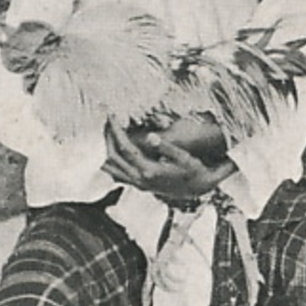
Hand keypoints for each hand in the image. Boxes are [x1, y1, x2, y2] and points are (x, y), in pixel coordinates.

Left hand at [103, 120, 233, 204]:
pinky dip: (111, 161)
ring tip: (107, 132)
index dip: (116, 131)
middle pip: (113, 158)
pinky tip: (113, 149)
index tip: (112, 116)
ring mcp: (138, 184)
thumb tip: (151, 136)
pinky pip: (117, 174)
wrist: (200, 189)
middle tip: (106, 121)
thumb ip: (167, 147)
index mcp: (149, 171)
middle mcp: (140, 180)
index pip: (125, 148)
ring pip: (111, 168)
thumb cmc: (194, 170)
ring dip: (106, 149)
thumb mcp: (185, 158)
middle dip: (107, 138)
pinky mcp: (140, 185)